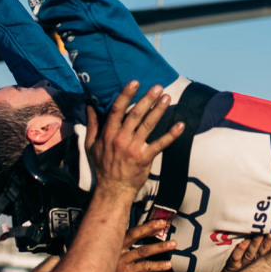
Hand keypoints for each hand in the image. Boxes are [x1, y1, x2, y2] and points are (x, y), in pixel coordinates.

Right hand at [86, 81, 183, 198]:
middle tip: (158, 87)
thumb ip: (92, 124)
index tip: (135, 82)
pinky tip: (180, 125)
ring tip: (167, 98)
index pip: (117, 110)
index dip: (126, 95)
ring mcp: (133, 148)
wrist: (112, 189)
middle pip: (135, 114)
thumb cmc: (102, 166)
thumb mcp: (91, 145)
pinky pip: (160, 144)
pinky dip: (171, 135)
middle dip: (147, 99)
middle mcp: (121, 138)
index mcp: (108, 133)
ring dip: (159, 111)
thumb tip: (90, 106)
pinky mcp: (145, 158)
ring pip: (148, 125)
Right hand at [106, 221, 176, 271]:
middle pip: (134, 235)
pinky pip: (144, 267)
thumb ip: (128, 255)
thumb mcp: (115, 263)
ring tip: (173, 244)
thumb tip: (146, 251)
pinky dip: (157, 265)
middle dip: (150, 228)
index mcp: (114, 245)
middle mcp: (116, 250)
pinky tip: (168, 265)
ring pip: (143, 250)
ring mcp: (120, 261)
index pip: (130, 231)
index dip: (145, 226)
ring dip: (160, 246)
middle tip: (164, 223)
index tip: (159, 221)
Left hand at [214, 233, 270, 271]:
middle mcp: (251, 267)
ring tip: (258, 236)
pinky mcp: (231, 268)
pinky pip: (235, 258)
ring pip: (249, 255)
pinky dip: (239, 250)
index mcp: (258, 267)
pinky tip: (243, 243)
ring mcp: (241, 267)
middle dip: (265, 244)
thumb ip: (262, 260)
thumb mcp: (254, 271)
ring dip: (254, 245)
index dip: (270, 246)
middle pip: (259, 254)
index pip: (266, 255)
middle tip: (269, 234)